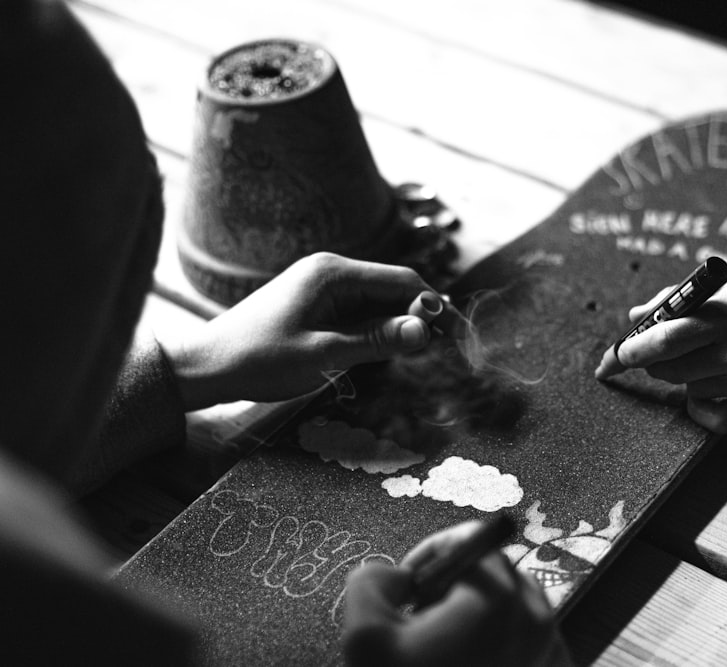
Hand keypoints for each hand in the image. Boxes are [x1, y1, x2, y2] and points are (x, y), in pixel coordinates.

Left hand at [158, 252, 464, 409]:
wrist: (206, 368)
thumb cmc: (257, 359)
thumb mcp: (323, 354)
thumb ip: (376, 340)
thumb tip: (425, 330)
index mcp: (332, 272)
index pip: (401, 280)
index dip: (432, 305)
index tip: (456, 334)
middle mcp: (330, 272)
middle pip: (392, 289)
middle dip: (417, 317)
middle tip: (440, 352)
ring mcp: (322, 288)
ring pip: (377, 304)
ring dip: (397, 327)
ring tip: (414, 358)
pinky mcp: (316, 306)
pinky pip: (358, 314)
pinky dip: (375, 332)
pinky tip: (383, 354)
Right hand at [342, 522, 569, 666]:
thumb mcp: (365, 639)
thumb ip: (371, 582)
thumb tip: (398, 575)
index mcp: (497, 599)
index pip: (470, 542)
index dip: (431, 556)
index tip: (409, 588)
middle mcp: (537, 619)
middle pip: (496, 574)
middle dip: (457, 589)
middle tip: (422, 626)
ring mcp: (553, 652)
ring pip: (517, 608)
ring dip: (481, 619)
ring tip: (446, 656)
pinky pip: (533, 643)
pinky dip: (506, 649)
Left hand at [597, 261, 726, 432]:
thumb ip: (677, 298)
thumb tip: (636, 317)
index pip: (667, 339)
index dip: (633, 350)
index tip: (617, 355)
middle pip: (669, 369)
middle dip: (652, 360)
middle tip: (657, 347)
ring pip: (687, 388)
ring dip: (679, 374)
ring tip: (701, 353)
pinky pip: (713, 418)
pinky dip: (698, 406)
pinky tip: (704, 386)